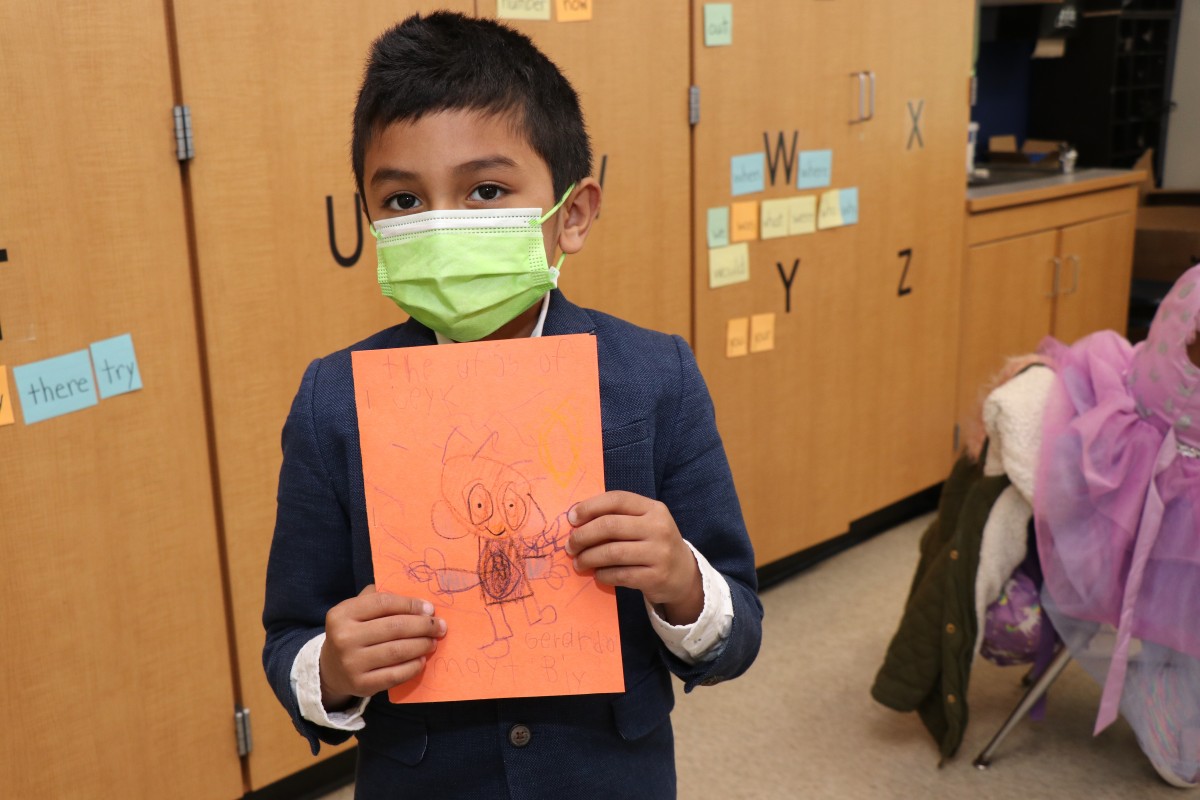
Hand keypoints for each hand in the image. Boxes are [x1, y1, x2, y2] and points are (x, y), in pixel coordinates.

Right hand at [319, 584, 446, 710]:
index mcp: (342, 614)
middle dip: (423, 626)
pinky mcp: (361, 685)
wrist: (331, 669)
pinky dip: (413, 666)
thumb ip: (379, 599)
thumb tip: (418, 601)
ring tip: (433, 641)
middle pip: (394, 627)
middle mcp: (344, 638)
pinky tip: (421, 659)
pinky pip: (395, 674)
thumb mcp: (356, 610)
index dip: (411, 604)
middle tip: (439, 626)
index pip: (383, 603)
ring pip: (397, 651)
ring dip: (422, 645)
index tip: (430, 608)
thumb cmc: (353, 632)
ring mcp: (352, 663)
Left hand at [566, 491, 703, 625]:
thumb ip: (617, 516)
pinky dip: (603, 574)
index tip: (571, 518)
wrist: (683, 573)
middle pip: (610, 526)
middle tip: (570, 545)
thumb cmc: (653, 543)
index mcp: (653, 508)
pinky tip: (597, 574)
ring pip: (612, 552)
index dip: (590, 507)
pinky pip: (620, 574)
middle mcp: (659, 528)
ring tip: (579, 562)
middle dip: (583, 536)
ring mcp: (659, 553)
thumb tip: (576, 519)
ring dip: (588, 557)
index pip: (617, 499)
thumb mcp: (644, 522)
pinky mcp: (655, 577)